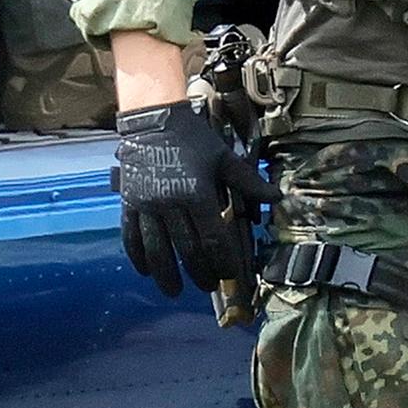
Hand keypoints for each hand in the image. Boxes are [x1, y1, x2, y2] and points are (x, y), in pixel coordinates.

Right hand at [113, 103, 265, 297]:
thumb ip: (249, 181)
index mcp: (197, 193)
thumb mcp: (224, 157)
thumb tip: (277, 198)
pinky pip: (131, 236)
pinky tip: (145, 271)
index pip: (212, 239)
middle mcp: (170, 203)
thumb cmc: (193, 138)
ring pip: (156, 249)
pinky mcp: (129, 203)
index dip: (222, 261)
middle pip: (186, 249)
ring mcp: (146, 204)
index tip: (229, 275)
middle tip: (209, 285)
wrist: (153, 117)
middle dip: (199, 272)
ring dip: (166, 274)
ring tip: (174, 290)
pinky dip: (138, 257)